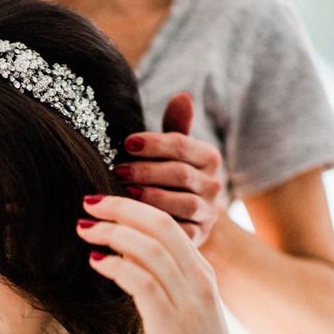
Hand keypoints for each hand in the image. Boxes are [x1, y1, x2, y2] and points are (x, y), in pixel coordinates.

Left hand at [77, 195, 247, 333]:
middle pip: (160, 225)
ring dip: (113, 232)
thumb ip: (164, 287)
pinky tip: (97, 260)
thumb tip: (126, 260)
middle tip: (88, 200)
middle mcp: (200, 283)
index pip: (169, 225)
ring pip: (150, 248)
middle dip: (121, 207)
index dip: (134, 208)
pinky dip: (117, 265)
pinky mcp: (172, 326)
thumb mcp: (184, 317)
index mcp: (203, 277)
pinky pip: (143, 282)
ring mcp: (189, 303)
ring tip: (84, 227)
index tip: (104, 203)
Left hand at [116, 92, 222, 247]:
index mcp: (209, 158)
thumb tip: (182, 96)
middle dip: (147, 171)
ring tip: (123, 194)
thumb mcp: (170, 154)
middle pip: (181, 174)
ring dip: (151, 197)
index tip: (127, 143)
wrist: (179, 222)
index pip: (182, 145)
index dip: (154, 143)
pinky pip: (179, 232)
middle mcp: (215, 185)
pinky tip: (132, 221)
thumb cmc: (166, 180)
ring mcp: (208, 213)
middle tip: (118, 170)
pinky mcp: (198, 238)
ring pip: (183, 203)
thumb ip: (175, 128)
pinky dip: (156, 226)